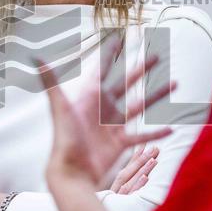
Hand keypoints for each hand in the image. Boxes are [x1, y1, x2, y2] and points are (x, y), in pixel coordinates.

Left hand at [39, 38, 175, 187]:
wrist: (71, 172)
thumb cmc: (63, 139)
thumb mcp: (60, 107)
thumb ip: (50, 82)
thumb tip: (36, 58)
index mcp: (90, 96)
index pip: (102, 70)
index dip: (110, 54)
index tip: (119, 38)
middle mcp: (103, 108)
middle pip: (126, 84)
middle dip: (141, 69)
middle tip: (157, 56)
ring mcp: (113, 125)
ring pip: (139, 106)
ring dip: (157, 95)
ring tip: (174, 83)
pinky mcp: (120, 143)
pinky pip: (142, 135)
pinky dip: (156, 133)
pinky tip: (171, 128)